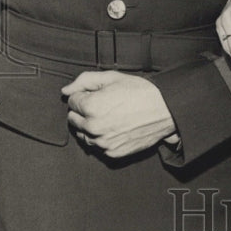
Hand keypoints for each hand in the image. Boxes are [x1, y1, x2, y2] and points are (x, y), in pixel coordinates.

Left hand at [62, 71, 179, 157]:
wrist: (165, 110)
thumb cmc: (140, 92)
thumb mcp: (112, 77)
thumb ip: (84, 81)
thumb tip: (66, 90)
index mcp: (91, 106)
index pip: (72, 101)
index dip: (84, 95)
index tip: (97, 93)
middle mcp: (94, 127)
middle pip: (73, 119)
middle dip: (83, 111)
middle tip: (103, 104)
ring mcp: (102, 142)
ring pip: (83, 134)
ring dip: (90, 125)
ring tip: (110, 116)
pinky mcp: (112, 153)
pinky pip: (96, 146)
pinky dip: (102, 137)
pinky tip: (115, 126)